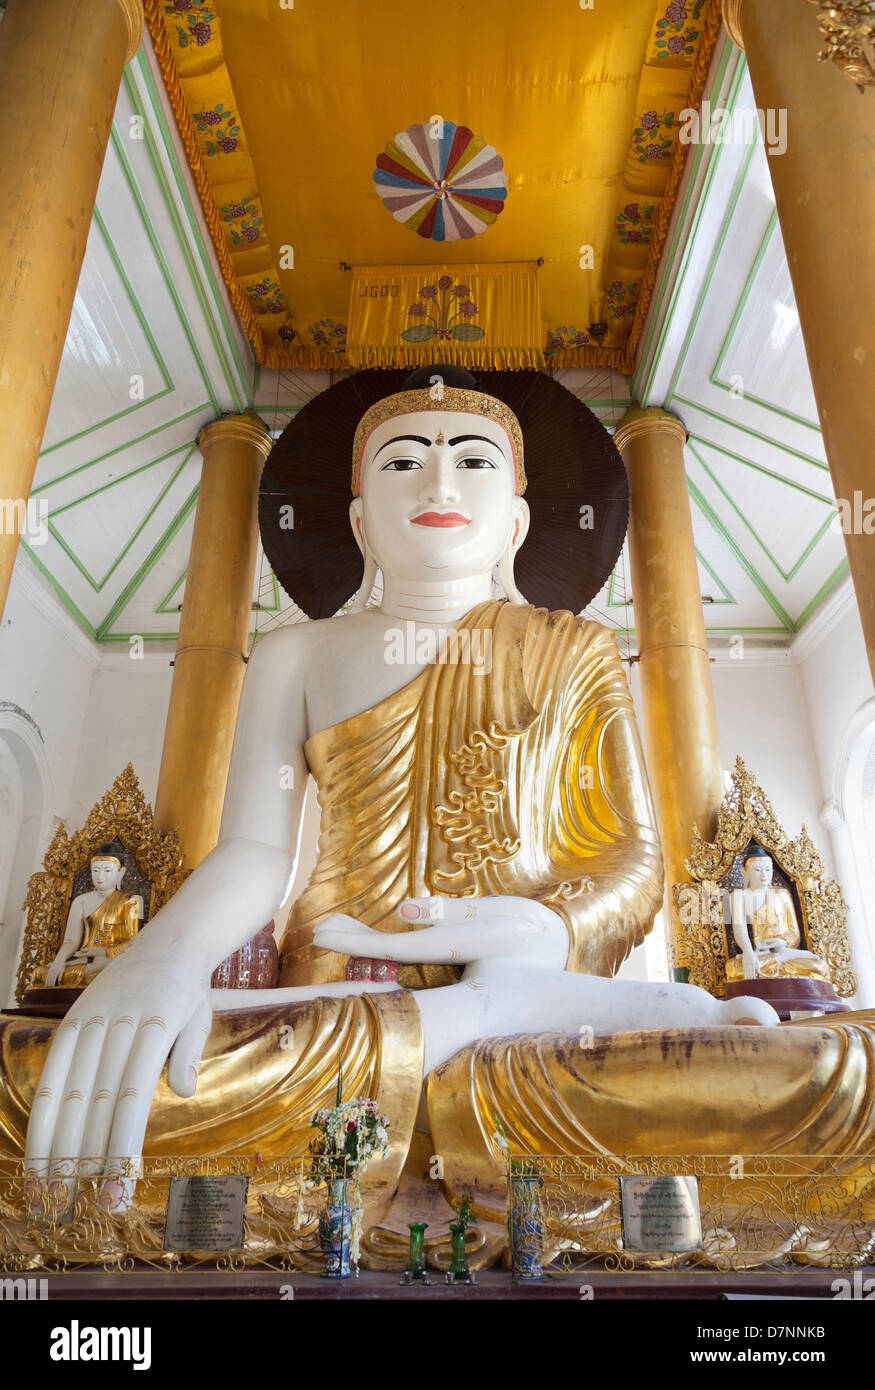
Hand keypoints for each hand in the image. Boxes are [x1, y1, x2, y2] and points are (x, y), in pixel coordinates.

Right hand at [25, 933, 212, 1215]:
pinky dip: (44, 1115)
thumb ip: (187, 1053)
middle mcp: (117, 1024)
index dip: (120, 1148)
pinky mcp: (72, 1021)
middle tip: (91, 1209)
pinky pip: (51, 1073)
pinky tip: (39, 1154)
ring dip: (58, 1148)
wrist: (168, 941)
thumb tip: (184, 1092)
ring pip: (68, 1092)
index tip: (120, 1190)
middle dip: (89, 1161)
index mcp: (154, 1025)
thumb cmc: (188, 990)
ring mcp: (90, 1022)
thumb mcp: (200, 1016)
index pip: (130, 1098)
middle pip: (96, 1102)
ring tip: (53, 1196)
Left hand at [313, 895, 568, 969]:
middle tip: (319, 927)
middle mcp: (438, 963)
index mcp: (444, 951)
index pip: (385, 948)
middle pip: (382, 954)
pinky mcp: (452, 960)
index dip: (350, 942)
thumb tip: (404, 908)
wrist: (556, 952)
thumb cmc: (526, 930)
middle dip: (350, 941)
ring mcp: (444, 965)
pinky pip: (408, 952)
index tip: (319, 934)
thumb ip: (447, 912)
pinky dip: (384, 942)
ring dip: (364, 939)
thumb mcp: (491, 916)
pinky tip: (375, 933)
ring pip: (392, 953)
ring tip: (335, 925)